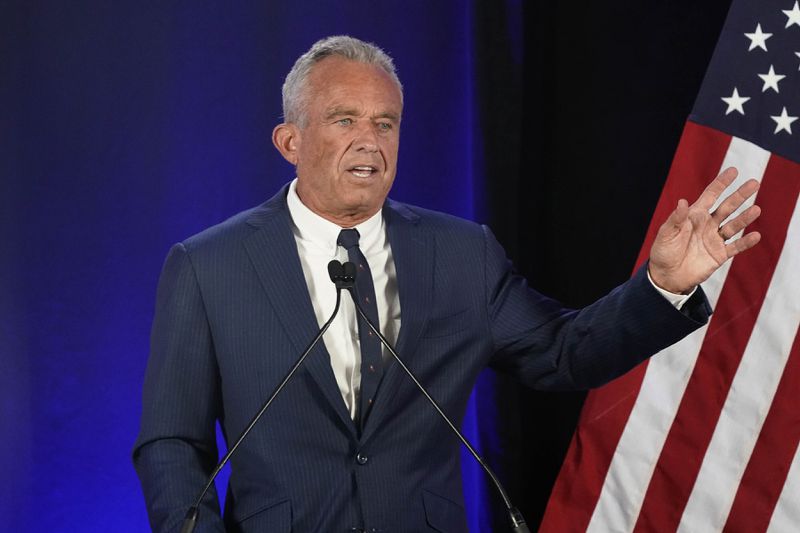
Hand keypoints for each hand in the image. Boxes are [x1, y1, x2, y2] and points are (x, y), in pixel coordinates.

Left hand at [648, 167, 760, 293]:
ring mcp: (714, 239)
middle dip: (740, 195)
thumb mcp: (666, 234)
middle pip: (727, 207)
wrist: (666, 276)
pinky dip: (745, 242)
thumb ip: (675, 219)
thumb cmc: (663, 251)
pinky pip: (735, 247)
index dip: (721, 183)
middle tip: (754, 183)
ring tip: (756, 209)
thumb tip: (682, 201)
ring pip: (734, 225)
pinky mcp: (719, 255)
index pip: (710, 195)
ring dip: (745, 218)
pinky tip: (755, 235)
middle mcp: (707, 224)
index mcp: (694, 216)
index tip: (734, 170)